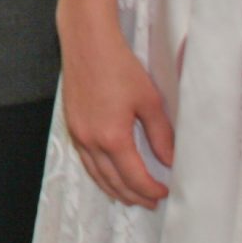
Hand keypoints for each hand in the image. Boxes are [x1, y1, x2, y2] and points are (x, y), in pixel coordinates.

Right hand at [57, 15, 171, 206]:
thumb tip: (169, 160)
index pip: (134, 178)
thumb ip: (161, 135)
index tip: (164, 192)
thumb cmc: (119, 66)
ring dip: (114, 189)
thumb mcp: (149, 101)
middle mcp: (91, 141)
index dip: (150, 189)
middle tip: (151, 201)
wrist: (87, 42)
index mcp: (112, 137)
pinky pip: (86, 160)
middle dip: (133, 195)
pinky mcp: (72, 125)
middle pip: (113, 182)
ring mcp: (78, 134)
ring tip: (131, 196)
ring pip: (96, 174)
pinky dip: (99, 174)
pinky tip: (108, 173)